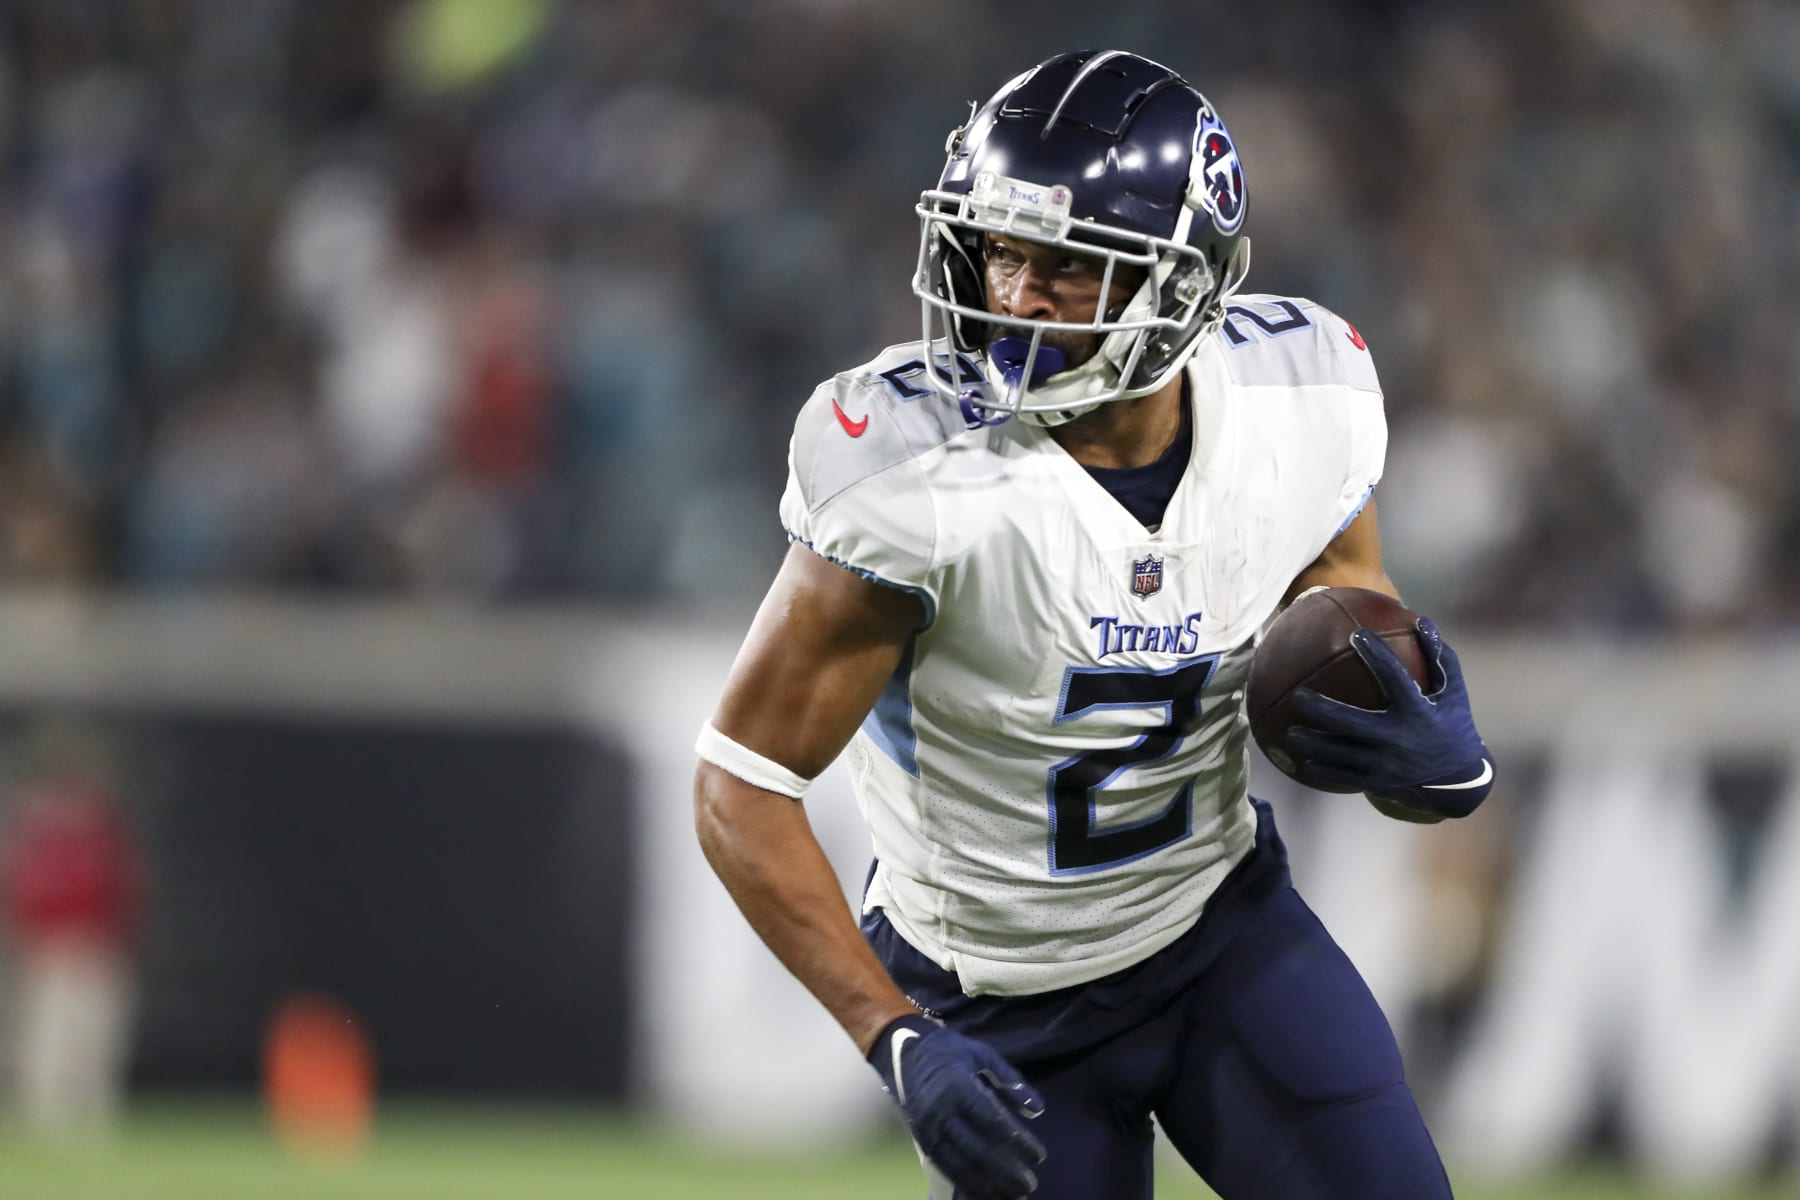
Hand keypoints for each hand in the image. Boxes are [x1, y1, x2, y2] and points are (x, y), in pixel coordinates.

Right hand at [868, 1014, 1045, 1198]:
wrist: (904, 1053)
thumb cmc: (950, 1051)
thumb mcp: (982, 1054)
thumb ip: (1011, 1080)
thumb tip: (1038, 1110)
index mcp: (957, 1085)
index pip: (992, 1120)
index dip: (1016, 1141)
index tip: (1039, 1156)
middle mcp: (940, 1111)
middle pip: (976, 1149)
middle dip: (1005, 1172)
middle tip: (1030, 1184)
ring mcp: (928, 1129)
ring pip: (959, 1165)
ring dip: (988, 1185)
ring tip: (1013, 1197)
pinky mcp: (922, 1141)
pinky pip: (945, 1168)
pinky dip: (966, 1185)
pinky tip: (986, 1194)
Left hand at [1283, 617, 1494, 817]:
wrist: (1459, 783)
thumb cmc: (1454, 727)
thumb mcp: (1454, 693)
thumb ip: (1440, 658)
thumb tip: (1423, 620)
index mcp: (1417, 712)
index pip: (1395, 677)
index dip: (1378, 655)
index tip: (1357, 634)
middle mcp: (1398, 738)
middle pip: (1350, 722)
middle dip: (1321, 710)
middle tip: (1296, 696)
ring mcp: (1386, 764)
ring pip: (1339, 753)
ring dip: (1311, 743)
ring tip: (1287, 733)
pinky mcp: (1377, 782)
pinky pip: (1342, 775)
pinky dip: (1321, 768)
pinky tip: (1303, 761)